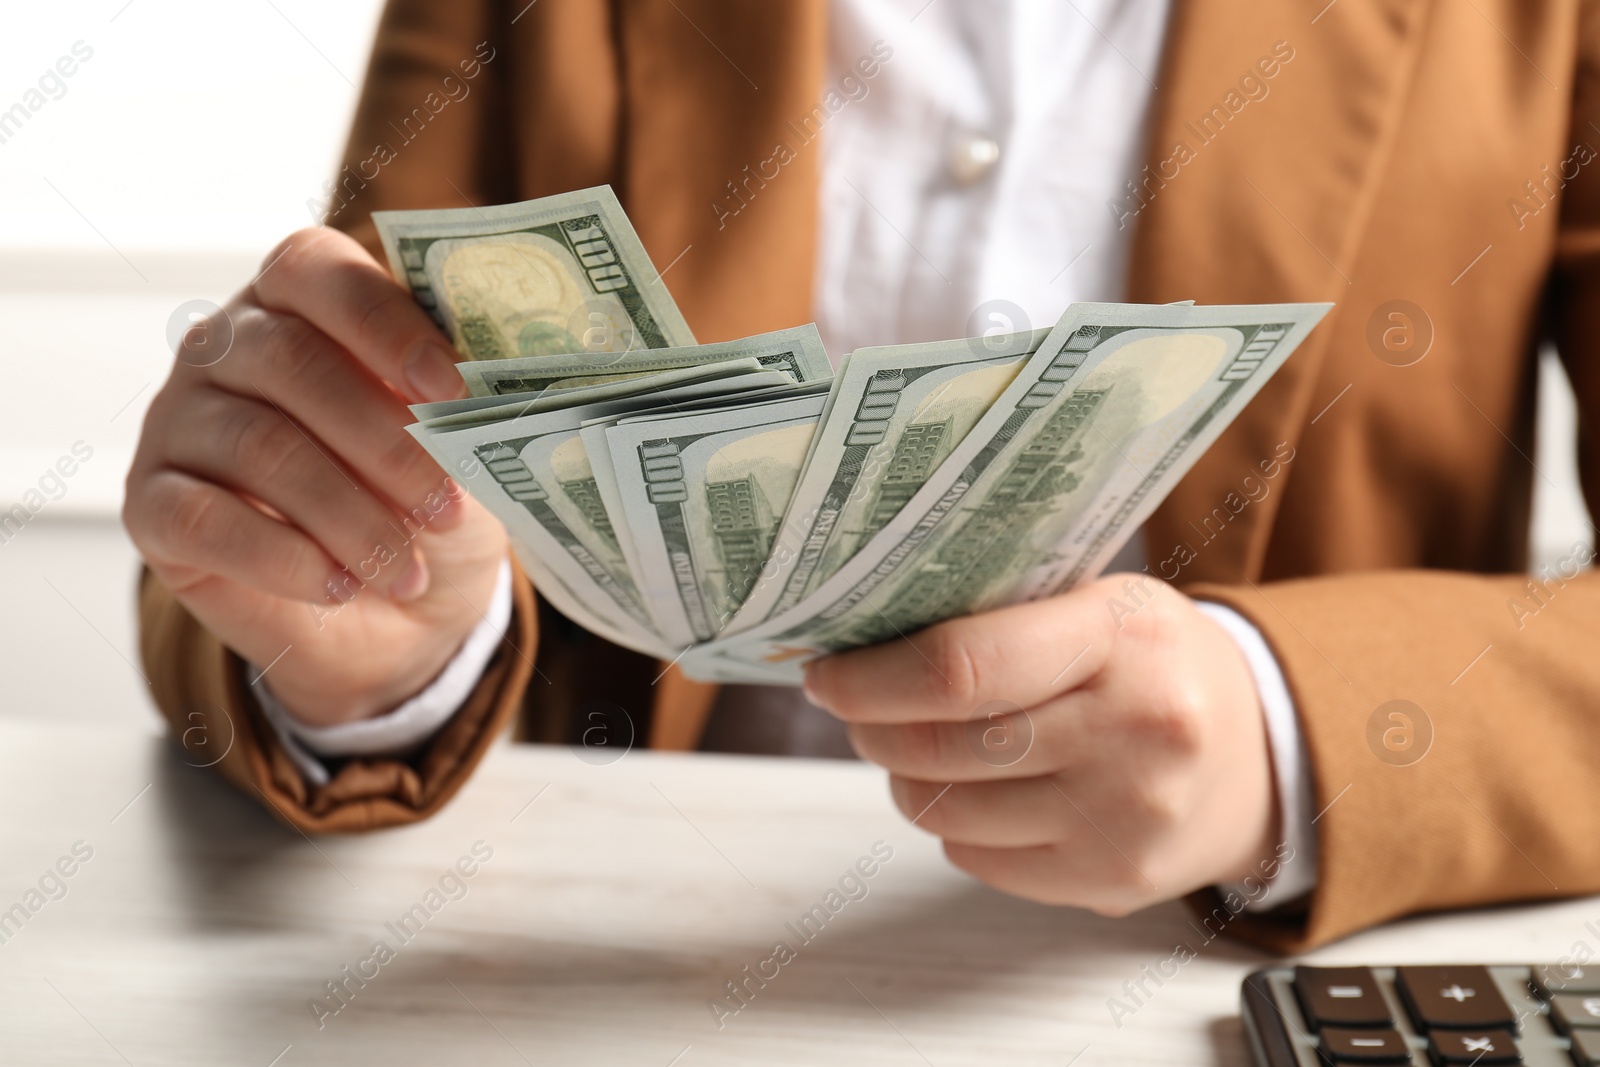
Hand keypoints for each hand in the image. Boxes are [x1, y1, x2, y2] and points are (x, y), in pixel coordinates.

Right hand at [124, 228, 507, 725]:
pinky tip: (340, 585)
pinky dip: (285, 558)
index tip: (453, 389)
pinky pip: (204, 520)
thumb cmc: (431, 506)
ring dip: (349, 516)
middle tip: (447, 507)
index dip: (386, 324)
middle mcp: (226, 344)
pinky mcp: (152, 504)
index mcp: (302, 300)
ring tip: (407, 570)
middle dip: (384, 441)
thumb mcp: (468, 453)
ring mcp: (179, 420)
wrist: (395, 618)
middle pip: (290, 360)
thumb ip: (468, 406)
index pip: (318, 269)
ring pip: (258, 448)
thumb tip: (503, 389)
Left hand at [802, 575, 1279, 914]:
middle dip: (873, 729)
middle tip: (858, 709)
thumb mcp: (1102, 604)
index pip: (963, 667)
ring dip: (905, 779)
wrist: (1262, 753)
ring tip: (917, 749)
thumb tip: (863, 637)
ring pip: (947, 812)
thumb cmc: (1153, 663)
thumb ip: (1004, 614)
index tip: (828, 675)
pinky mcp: (1112, 878)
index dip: (872, 678)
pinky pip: (979, 860)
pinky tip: (980, 792)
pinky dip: (956, 827)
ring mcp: (1125, 815)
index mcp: (1122, 636)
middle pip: (941, 746)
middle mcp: (1133, 729)